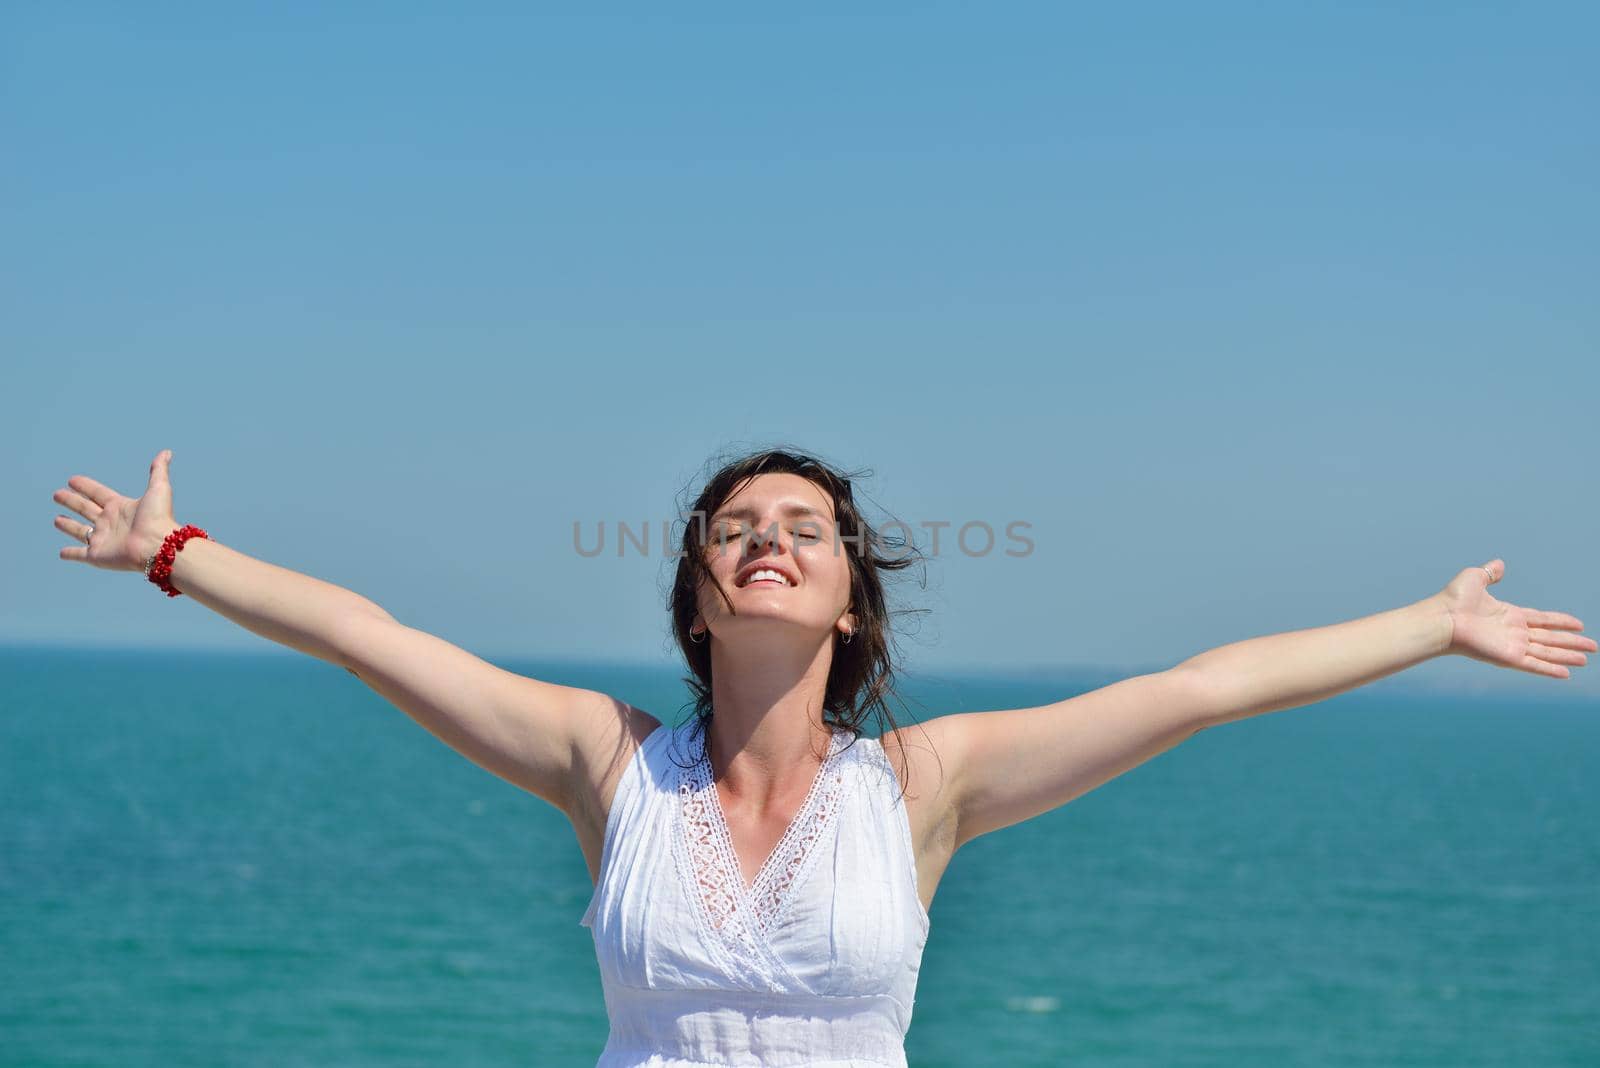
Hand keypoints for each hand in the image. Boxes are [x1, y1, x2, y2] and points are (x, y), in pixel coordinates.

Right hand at [53, 450, 179, 572]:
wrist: (157, 545)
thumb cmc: (158, 518)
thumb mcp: (158, 489)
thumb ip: (158, 470)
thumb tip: (167, 452)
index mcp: (120, 507)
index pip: (98, 493)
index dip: (85, 486)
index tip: (72, 480)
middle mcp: (110, 522)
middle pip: (85, 509)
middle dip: (71, 502)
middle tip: (57, 495)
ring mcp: (103, 539)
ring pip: (80, 531)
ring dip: (68, 526)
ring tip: (56, 521)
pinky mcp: (97, 555)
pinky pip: (80, 554)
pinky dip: (71, 554)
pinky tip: (62, 553)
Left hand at [1437, 559, 1595, 678]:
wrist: (1442, 617)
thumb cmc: (1453, 599)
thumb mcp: (1475, 578)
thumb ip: (1490, 573)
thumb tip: (1499, 564)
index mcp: (1509, 614)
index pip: (1542, 619)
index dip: (1561, 621)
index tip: (1579, 624)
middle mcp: (1514, 632)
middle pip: (1550, 638)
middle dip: (1572, 642)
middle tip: (1593, 647)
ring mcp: (1512, 645)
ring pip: (1547, 652)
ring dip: (1567, 656)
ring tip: (1586, 659)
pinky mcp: (1508, 657)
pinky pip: (1534, 664)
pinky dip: (1550, 669)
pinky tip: (1566, 673)